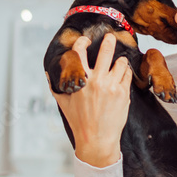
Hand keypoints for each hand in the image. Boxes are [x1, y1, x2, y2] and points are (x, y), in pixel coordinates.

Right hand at [51, 33, 130, 167]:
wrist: (97, 140)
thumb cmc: (78, 121)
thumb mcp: (63, 102)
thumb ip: (56, 85)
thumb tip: (49, 73)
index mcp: (80, 80)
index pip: (79, 51)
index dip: (82, 41)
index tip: (86, 40)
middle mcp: (97, 81)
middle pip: (106, 50)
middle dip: (109, 40)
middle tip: (111, 36)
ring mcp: (112, 86)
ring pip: (121, 62)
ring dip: (119, 60)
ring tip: (117, 62)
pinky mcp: (124, 93)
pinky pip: (127, 74)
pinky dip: (125, 72)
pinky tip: (122, 74)